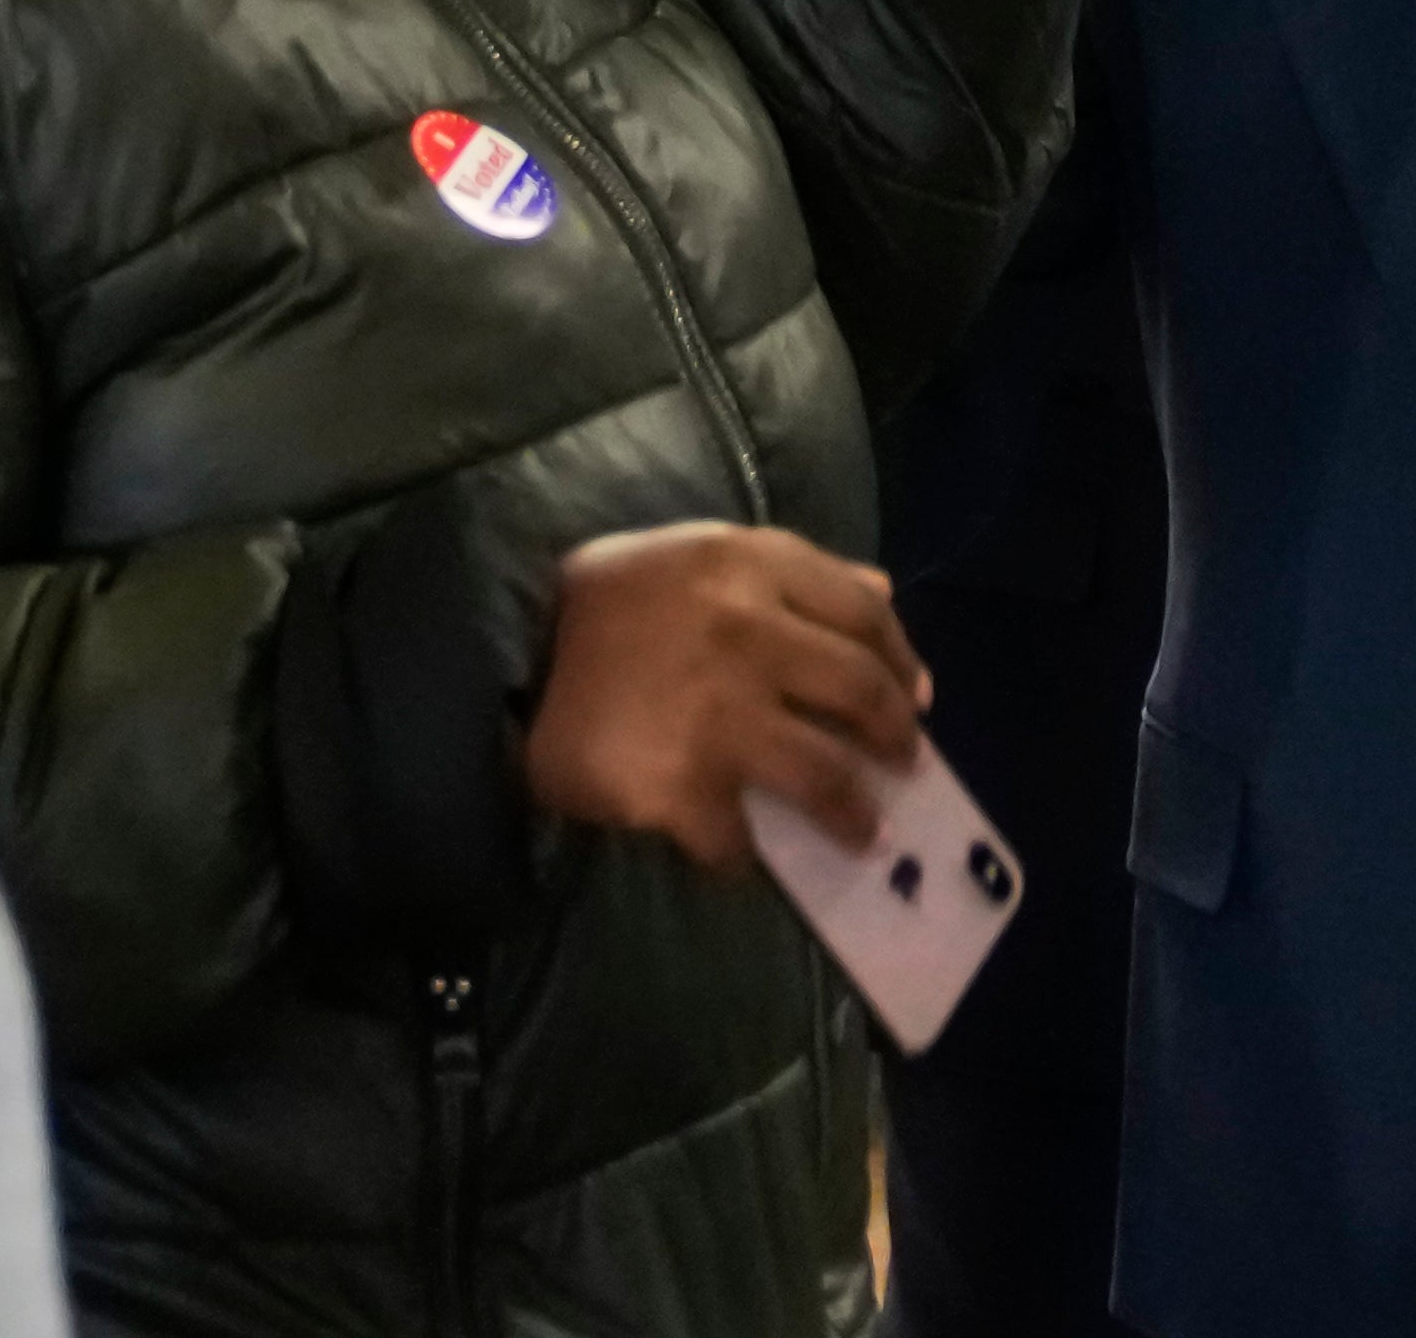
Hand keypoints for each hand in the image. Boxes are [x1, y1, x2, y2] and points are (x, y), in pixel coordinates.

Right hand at [520, 522, 931, 872]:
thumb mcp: (692, 556)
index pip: (865, 612)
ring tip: (864, 836)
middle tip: (906, 766)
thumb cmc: (599, 605)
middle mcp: (750, 633)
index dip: (902, 659)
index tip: (918, 696)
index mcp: (753, 566)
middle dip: (896, 738)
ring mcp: (719, 713)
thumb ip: (787, 572)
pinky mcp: (681, 785)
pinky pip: (739, 838)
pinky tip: (744, 859)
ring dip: (854, 815)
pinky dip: (746, 858)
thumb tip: (879, 591)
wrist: (497, 659)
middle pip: (860, 692)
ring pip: (824, 775)